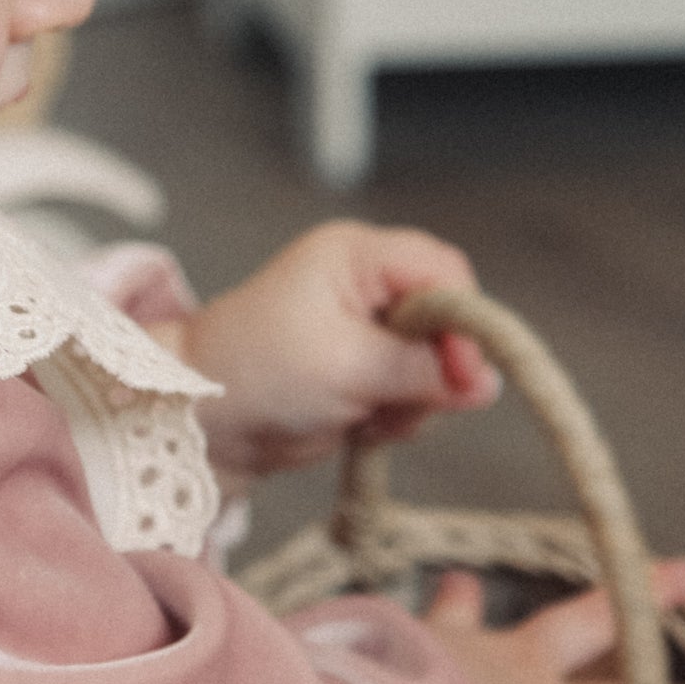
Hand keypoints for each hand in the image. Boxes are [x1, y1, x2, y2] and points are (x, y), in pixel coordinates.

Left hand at [150, 221, 499, 484]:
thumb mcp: (348, 367)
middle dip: (434, 370)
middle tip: (400, 401)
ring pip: (433, 364)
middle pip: (446, 321)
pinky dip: (396, 417)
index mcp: (356, 256)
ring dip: (413, 402)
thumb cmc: (253, 373)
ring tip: (365, 416)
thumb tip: (486, 382)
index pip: (443, 271)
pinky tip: (360, 427)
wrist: (198, 423)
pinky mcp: (361, 371)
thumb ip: (422, 370)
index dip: (463, 321)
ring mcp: (364, 330)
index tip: (461, 375)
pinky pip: (410, 394)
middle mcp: (365, 284)